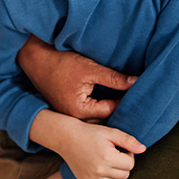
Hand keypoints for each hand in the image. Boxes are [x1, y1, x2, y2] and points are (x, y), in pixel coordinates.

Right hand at [17, 35, 136, 120]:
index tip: (141, 93)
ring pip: (96, 116)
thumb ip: (114, 79)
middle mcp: (74, 118)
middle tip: (136, 98)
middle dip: (118, 108)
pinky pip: (87, 111)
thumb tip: (136, 82)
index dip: (127, 100)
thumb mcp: (91, 69)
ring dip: (108, 107)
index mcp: (80, 111)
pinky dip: (98, 106)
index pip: (111, 109)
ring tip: (124, 98)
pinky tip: (108, 97)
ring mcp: (69, 115)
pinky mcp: (67, 109)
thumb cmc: (63, 63)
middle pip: (103, 117)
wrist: (37, 60)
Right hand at [56, 117, 144, 178]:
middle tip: (115, 154)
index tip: (121, 148)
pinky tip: (102, 169)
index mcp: (108, 158)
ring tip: (108, 161)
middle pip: (124, 175)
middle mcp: (100, 171)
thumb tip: (143, 149)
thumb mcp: (112, 132)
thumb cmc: (92, 133)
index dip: (129, 155)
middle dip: (123, 164)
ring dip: (115, 174)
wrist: (68, 138)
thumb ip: (129, 141)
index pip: (130, 164)